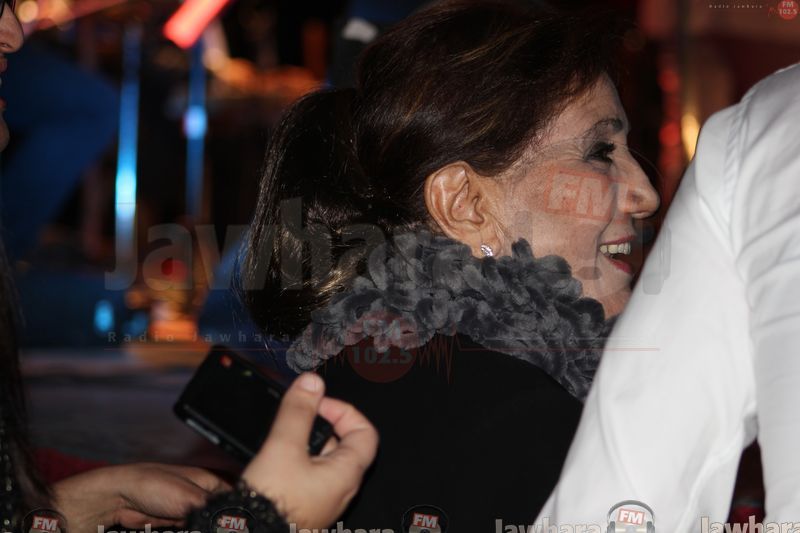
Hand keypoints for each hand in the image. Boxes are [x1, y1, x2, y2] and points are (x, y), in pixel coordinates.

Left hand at [53, 463, 229, 530]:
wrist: (119, 499)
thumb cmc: (153, 485)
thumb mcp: (190, 499)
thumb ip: (213, 514)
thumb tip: (231, 523)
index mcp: (211, 482)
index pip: (234, 500)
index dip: (238, 515)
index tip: (236, 526)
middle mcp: (202, 496)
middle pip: (219, 517)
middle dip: (216, 526)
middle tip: (211, 529)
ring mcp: (188, 512)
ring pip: (204, 526)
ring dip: (201, 529)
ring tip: (186, 528)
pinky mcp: (175, 525)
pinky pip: (190, 531)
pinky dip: (190, 532)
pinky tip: (183, 530)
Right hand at [241, 372, 377, 529]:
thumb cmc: (273, 505)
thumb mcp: (283, 447)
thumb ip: (298, 412)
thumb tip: (312, 383)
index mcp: (347, 472)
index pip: (365, 431)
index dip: (343, 411)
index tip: (317, 404)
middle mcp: (341, 489)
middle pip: (341, 443)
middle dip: (317, 425)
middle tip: (293, 419)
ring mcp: (323, 500)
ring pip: (321, 460)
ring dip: (302, 444)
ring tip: (278, 442)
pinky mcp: (305, 507)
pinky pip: (306, 477)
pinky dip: (293, 462)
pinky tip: (272, 462)